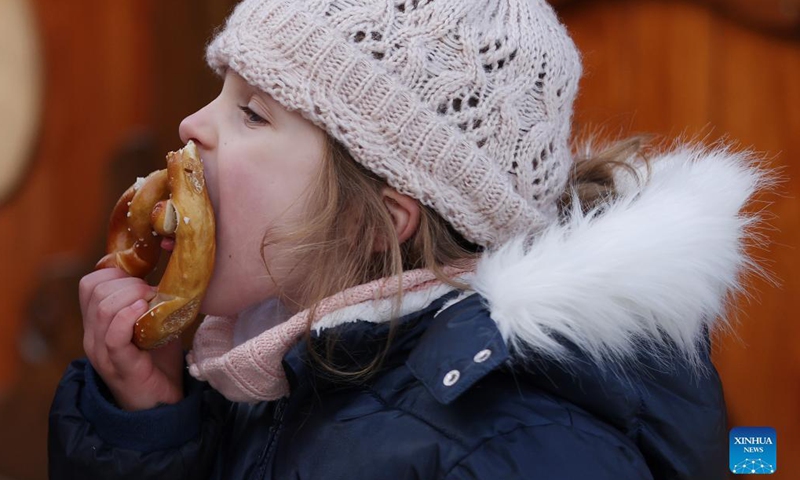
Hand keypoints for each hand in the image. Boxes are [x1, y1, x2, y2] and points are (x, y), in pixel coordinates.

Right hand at [79, 267, 183, 410]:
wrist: (161, 404)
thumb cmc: (158, 362)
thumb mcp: (152, 325)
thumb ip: (151, 303)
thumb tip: (169, 278)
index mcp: (97, 323)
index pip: (89, 284)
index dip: (116, 272)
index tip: (142, 279)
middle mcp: (93, 336)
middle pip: (95, 290)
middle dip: (128, 281)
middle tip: (151, 292)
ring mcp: (102, 352)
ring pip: (103, 308)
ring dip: (133, 295)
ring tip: (151, 301)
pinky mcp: (118, 365)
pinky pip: (113, 336)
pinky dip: (129, 317)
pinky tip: (145, 312)